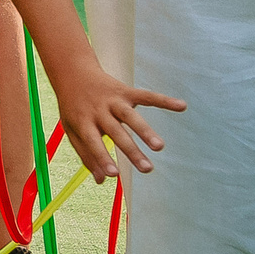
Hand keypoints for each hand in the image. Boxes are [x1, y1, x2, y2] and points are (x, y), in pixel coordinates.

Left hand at [46, 59, 184, 184]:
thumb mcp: (73, 130)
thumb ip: (87, 155)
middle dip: (132, 151)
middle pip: (117, 133)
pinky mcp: (126, 91)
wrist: (72, 72)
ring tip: (159, 147)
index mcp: (83, 122)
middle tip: (148, 169)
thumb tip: (102, 181)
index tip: (114, 175)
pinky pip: (146, 96)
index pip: (93, 143)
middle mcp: (99, 111)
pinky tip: (182, 106)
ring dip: (145, 131)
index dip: (102, 158)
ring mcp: (113, 100)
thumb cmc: (74, 108)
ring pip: (131, 116)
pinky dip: (164, 100)